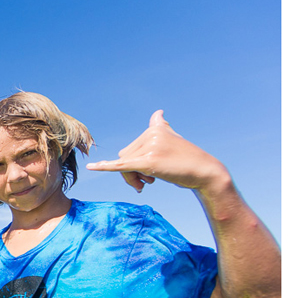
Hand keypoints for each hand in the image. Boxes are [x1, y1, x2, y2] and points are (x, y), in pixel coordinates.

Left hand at [86, 110, 231, 192]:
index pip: (132, 148)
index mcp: (155, 128)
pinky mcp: (150, 160)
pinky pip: (122, 165)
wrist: (205, 173)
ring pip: (125, 165)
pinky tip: (91, 167)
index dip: (132, 163)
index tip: (140, 167)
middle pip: (125, 156)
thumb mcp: (173, 140)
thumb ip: (161, 128)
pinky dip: (105, 167)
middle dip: (131, 173)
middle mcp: (152, 133)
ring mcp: (151, 146)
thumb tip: (157, 113)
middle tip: (145, 184)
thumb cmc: (187, 161)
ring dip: (132, 179)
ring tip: (148, 184)